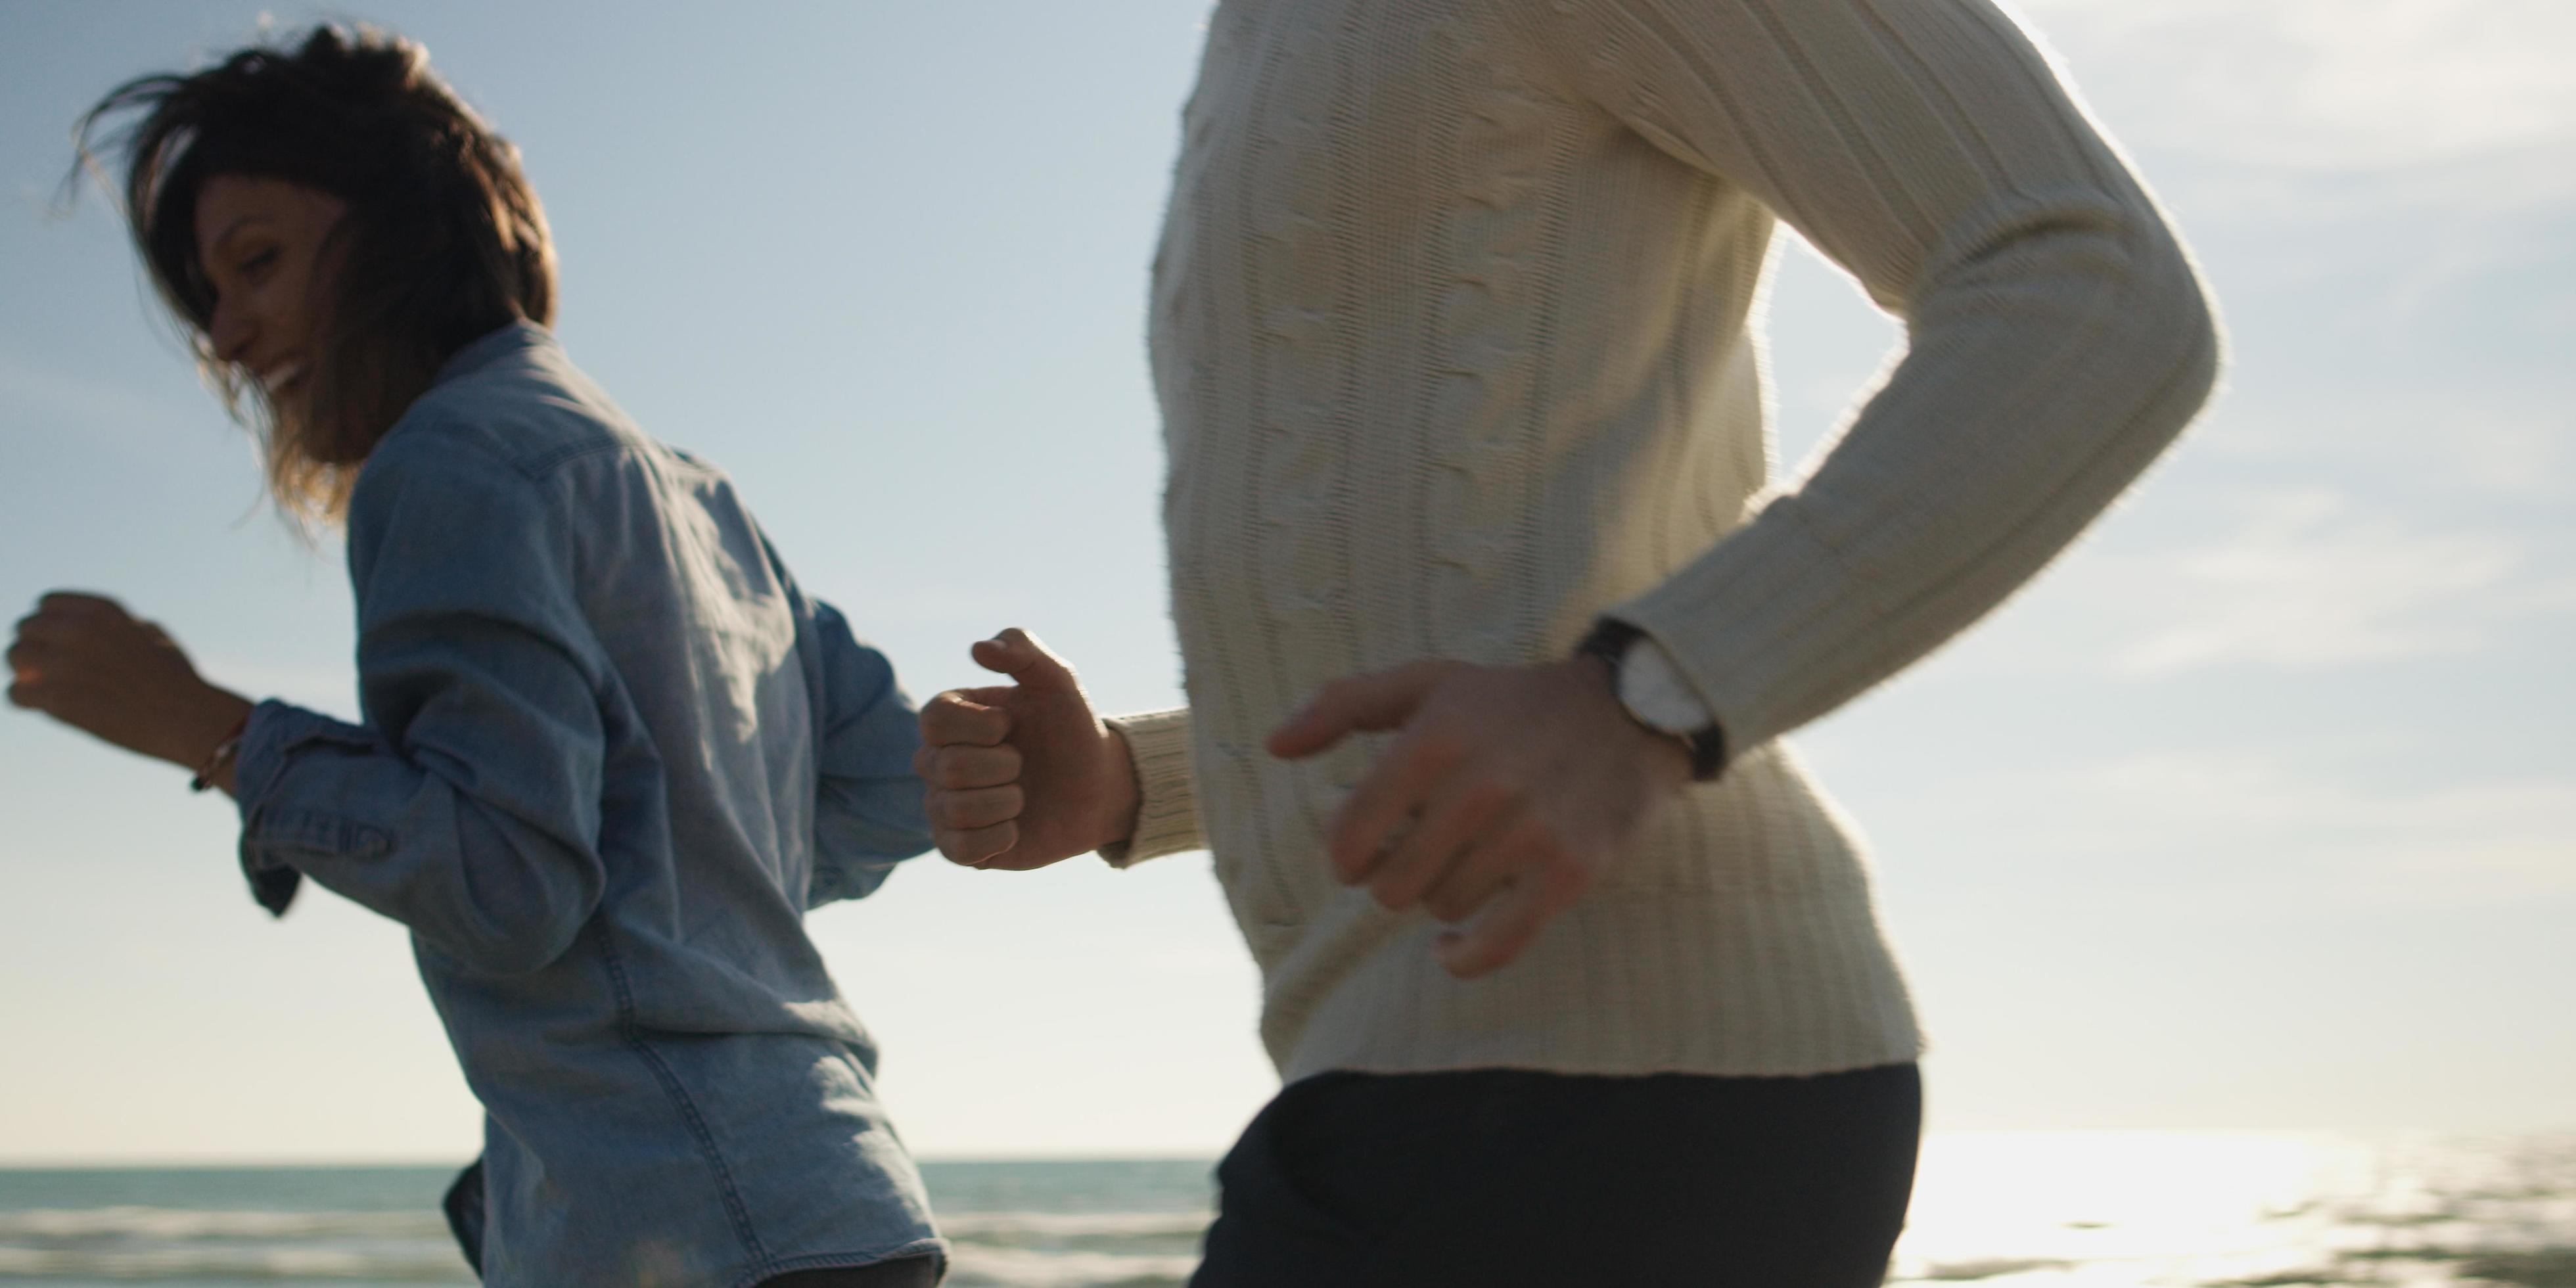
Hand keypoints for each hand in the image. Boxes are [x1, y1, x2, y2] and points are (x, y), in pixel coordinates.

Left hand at [8, 591, 252, 779]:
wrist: (188, 718)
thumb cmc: (178, 681)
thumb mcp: (154, 636)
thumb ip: (120, 626)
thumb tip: (102, 628)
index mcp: (102, 611)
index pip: (46, 604)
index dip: (47, 624)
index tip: (56, 643)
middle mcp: (79, 630)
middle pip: (25, 629)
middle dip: (34, 648)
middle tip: (48, 669)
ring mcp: (65, 663)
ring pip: (14, 656)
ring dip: (25, 672)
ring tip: (43, 686)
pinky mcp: (57, 698)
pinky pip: (15, 693)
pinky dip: (25, 700)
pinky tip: (43, 706)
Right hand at [914, 629, 1138, 869]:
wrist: (1099, 787)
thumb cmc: (1072, 731)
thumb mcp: (1059, 680)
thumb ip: (1023, 649)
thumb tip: (977, 648)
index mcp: (952, 718)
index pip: (934, 719)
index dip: (979, 726)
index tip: (1011, 726)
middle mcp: (939, 761)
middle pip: (947, 767)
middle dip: (1003, 766)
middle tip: (1024, 764)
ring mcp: (945, 806)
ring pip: (953, 810)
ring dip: (1005, 803)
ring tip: (1023, 796)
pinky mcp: (960, 847)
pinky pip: (958, 851)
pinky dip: (996, 839)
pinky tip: (1016, 828)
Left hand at [1268, 656, 1691, 978]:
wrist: (1630, 712)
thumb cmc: (1510, 703)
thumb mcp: (1428, 683)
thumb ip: (1343, 707)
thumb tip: (1274, 747)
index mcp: (1434, 739)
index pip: (1350, 836)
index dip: (1347, 854)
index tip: (1363, 849)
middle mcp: (1480, 786)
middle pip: (1392, 884)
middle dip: (1395, 876)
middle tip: (1420, 853)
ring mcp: (1529, 832)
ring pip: (1442, 908)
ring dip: (1442, 895)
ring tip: (1464, 862)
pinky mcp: (1569, 871)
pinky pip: (1496, 944)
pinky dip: (1463, 958)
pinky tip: (1448, 950)